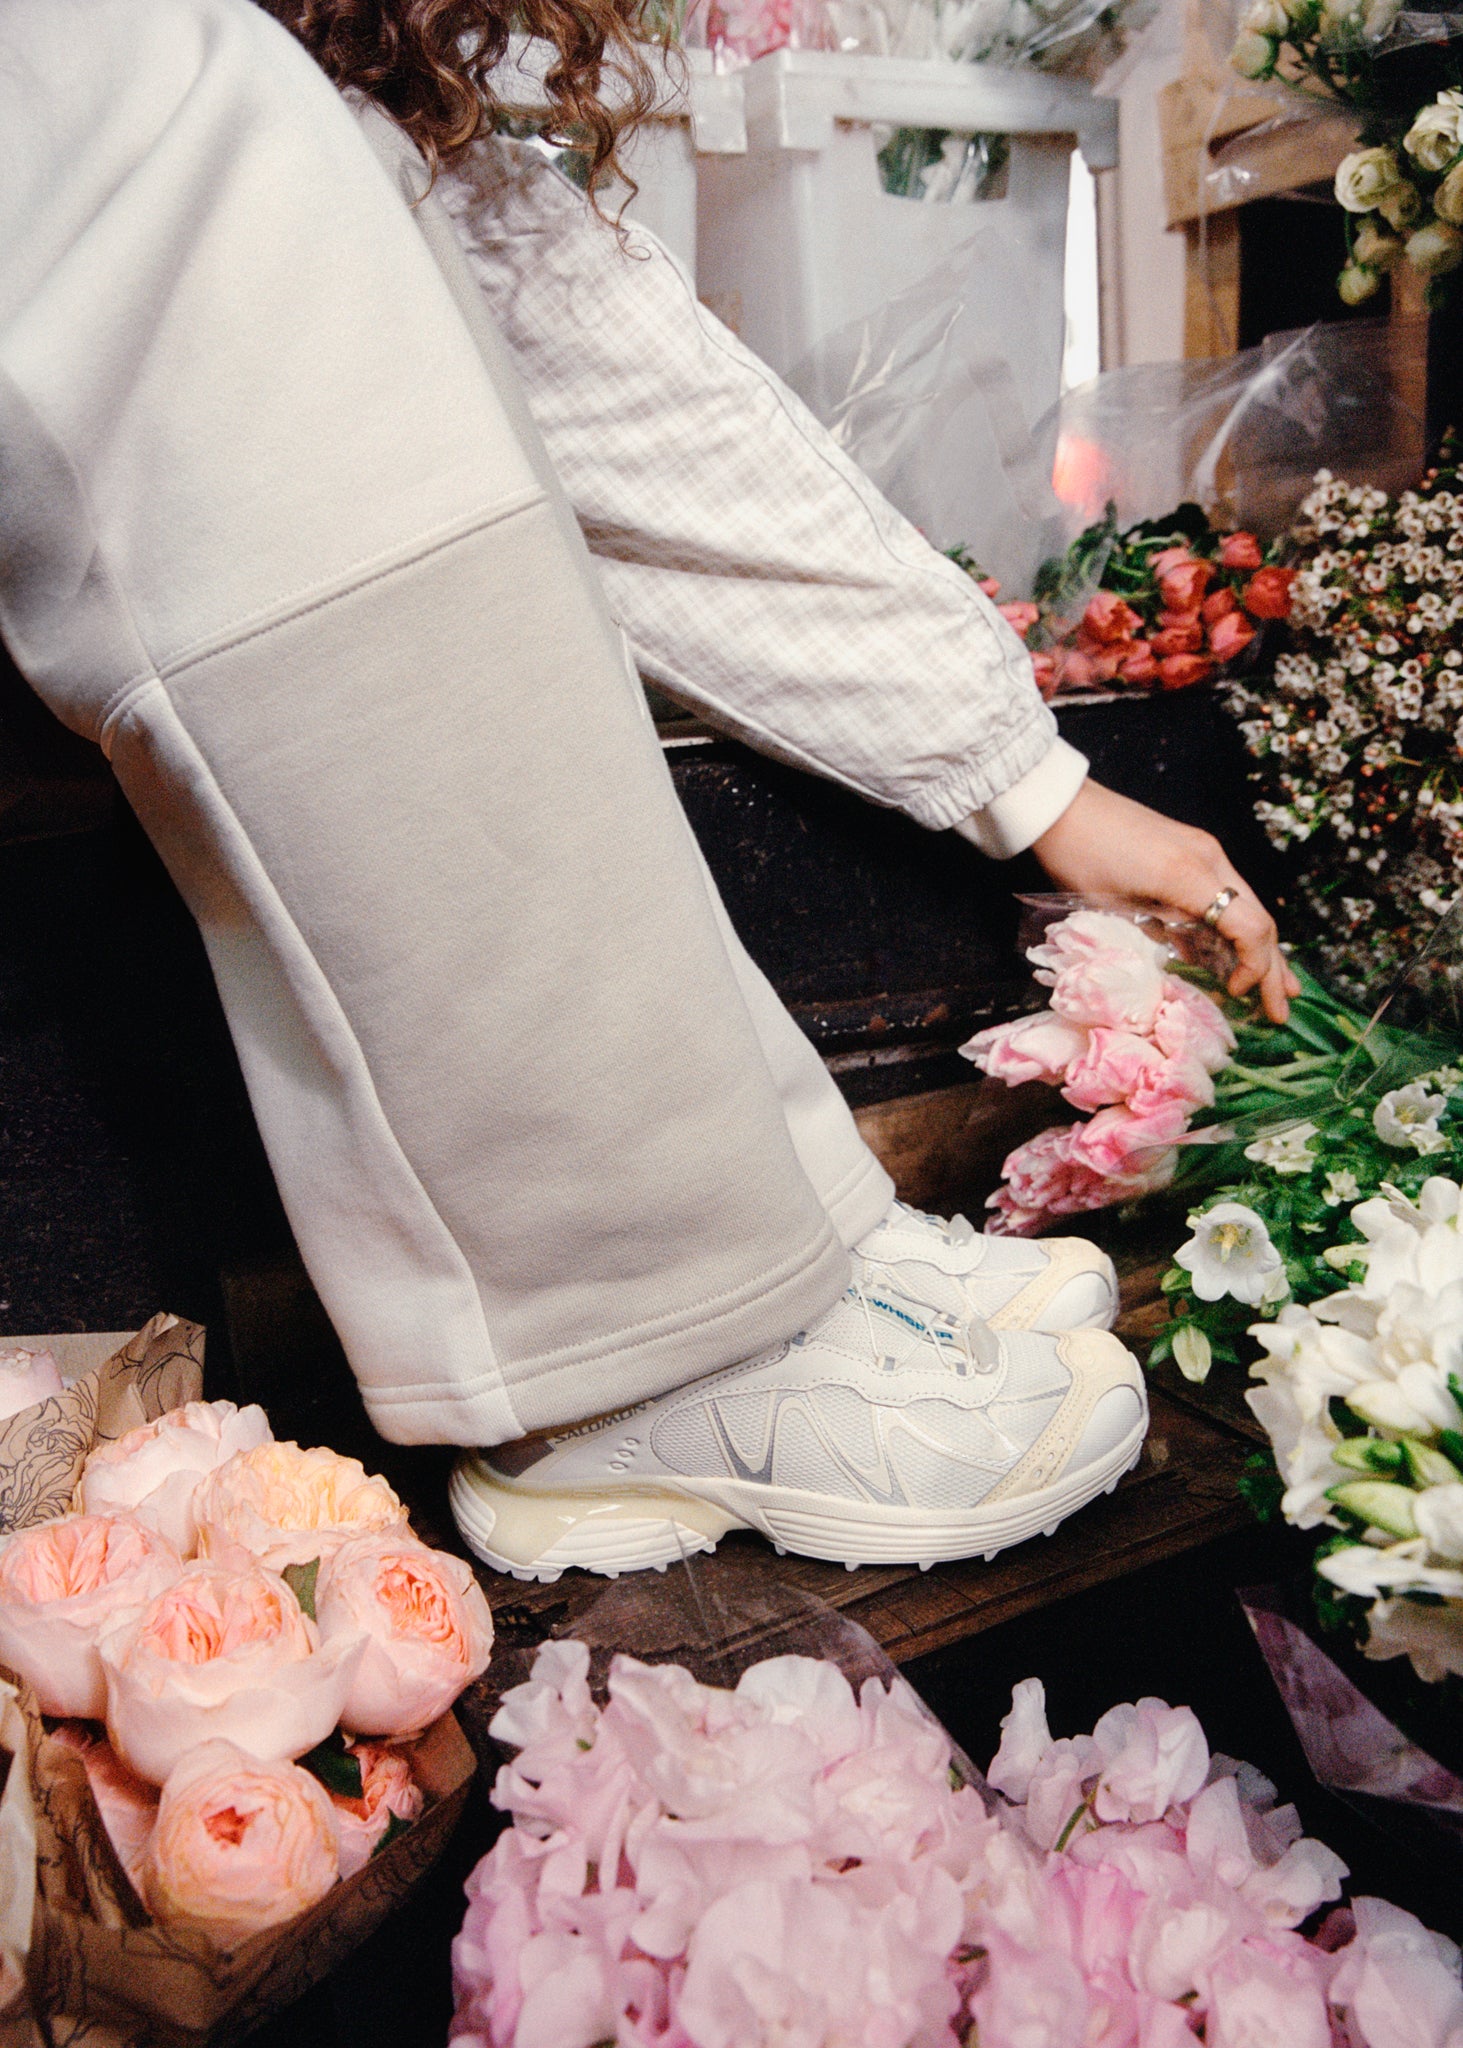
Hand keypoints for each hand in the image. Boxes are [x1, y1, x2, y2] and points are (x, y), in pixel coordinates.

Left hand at [1030, 779, 1299, 1023]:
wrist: (1061, 805)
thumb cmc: (1077, 856)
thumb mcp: (1110, 909)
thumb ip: (1153, 936)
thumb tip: (1184, 962)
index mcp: (1189, 876)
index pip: (1248, 927)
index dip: (1252, 968)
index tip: (1235, 995)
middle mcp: (1209, 859)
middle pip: (1258, 919)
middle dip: (1272, 968)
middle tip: (1281, 1011)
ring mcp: (1204, 850)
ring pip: (1248, 906)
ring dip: (1263, 949)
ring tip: (1281, 987)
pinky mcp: (1194, 848)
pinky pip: (1228, 893)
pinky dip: (1239, 927)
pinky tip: (1242, 952)